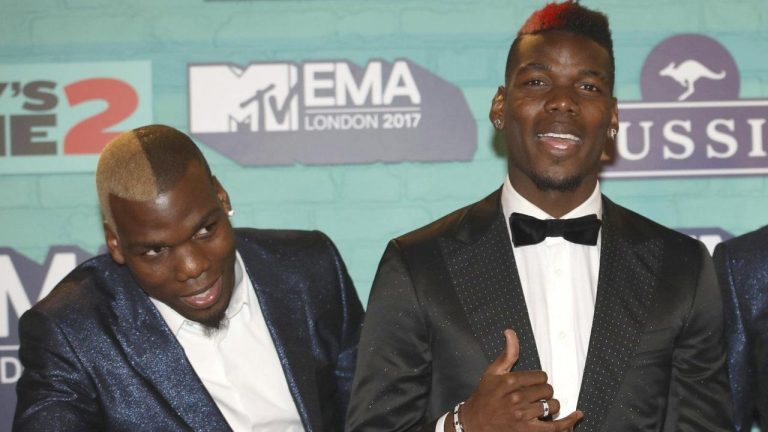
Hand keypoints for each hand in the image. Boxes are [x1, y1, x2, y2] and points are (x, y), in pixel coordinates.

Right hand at [451, 329, 582, 431]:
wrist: (473, 423)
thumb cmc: (483, 396)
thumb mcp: (492, 373)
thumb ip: (507, 354)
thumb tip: (510, 332)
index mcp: (510, 382)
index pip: (540, 376)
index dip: (539, 379)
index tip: (532, 383)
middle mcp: (517, 398)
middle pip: (547, 390)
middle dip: (544, 391)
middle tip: (535, 395)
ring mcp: (523, 416)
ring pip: (552, 405)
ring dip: (551, 405)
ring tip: (543, 405)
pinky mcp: (527, 430)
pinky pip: (555, 427)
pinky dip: (569, 422)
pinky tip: (578, 415)